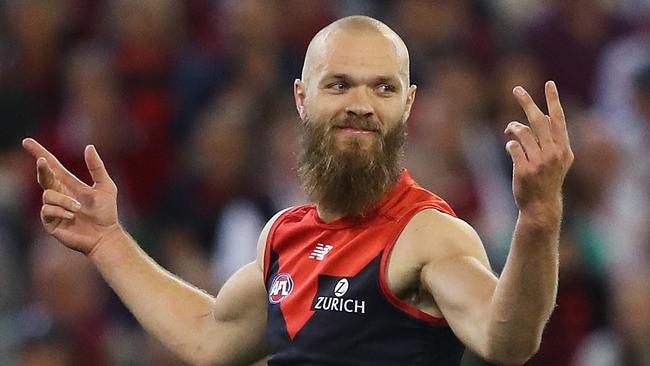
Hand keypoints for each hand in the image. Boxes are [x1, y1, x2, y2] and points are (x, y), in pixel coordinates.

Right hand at [23, 138, 120, 253]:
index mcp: (69, 184)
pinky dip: (60, 211)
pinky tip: (72, 216)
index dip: (39, 153)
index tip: (27, 141)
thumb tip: (89, 146)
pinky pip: (47, 210)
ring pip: (47, 195)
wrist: (105, 235)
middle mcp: (58, 194)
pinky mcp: (50, 222)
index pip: (52, 166)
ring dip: (64, 200)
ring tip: (79, 209)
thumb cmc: (106, 212)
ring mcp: (53, 208)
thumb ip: (97, 167)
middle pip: (43, 176)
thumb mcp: (105, 186)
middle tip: (42, 160)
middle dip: (42, 168)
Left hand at [505, 81, 573, 217]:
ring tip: (509, 130)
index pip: (558, 119)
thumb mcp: (557, 160)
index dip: (553, 100)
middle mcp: (554, 153)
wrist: (541, 206)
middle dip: (527, 102)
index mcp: (564, 148)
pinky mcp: (525, 169)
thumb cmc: (547, 180)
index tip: (549, 84)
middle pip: (538, 120)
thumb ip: (550, 141)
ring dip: (513, 128)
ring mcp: (540, 162)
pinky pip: (513, 146)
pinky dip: (510, 144)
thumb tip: (529, 122)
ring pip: (522, 132)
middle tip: (516, 89)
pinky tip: (512, 149)